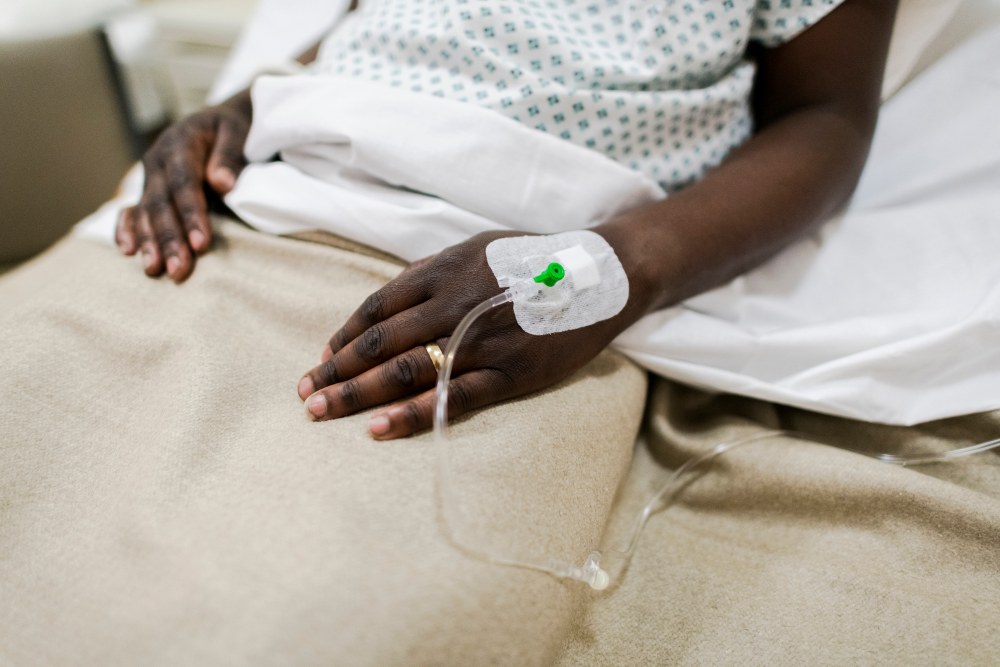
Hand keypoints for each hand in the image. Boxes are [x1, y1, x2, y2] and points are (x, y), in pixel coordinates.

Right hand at [116, 91, 252, 281]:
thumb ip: (230, 155)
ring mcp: (149, 177)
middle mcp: (157, 160)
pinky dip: (127, 230)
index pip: (184, 184)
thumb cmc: (231, 130)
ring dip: (149, 243)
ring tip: (155, 270)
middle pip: (161, 204)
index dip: (191, 214)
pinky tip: (127, 252)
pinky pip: (131, 211)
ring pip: (145, 212)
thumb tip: (222, 183)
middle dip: (168, 239)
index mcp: (180, 144)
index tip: (200, 243)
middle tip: (178, 270)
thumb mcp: (237, 131)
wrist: (216, 123)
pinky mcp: (147, 189)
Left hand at [296, 231, 639, 439]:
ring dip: (358, 392)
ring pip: (407, 369)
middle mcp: (456, 302)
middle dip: (337, 370)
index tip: (323, 359)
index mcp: (445, 270)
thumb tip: (389, 301)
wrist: (601, 273)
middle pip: (381, 340)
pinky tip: (378, 428)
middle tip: (304, 394)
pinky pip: (451, 397)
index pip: (378, 306)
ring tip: (320, 412)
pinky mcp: (510, 372)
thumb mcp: (478, 248)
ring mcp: (482, 339)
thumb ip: (434, 272)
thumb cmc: (535, 260)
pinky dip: (411, 413)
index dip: (345, 335)